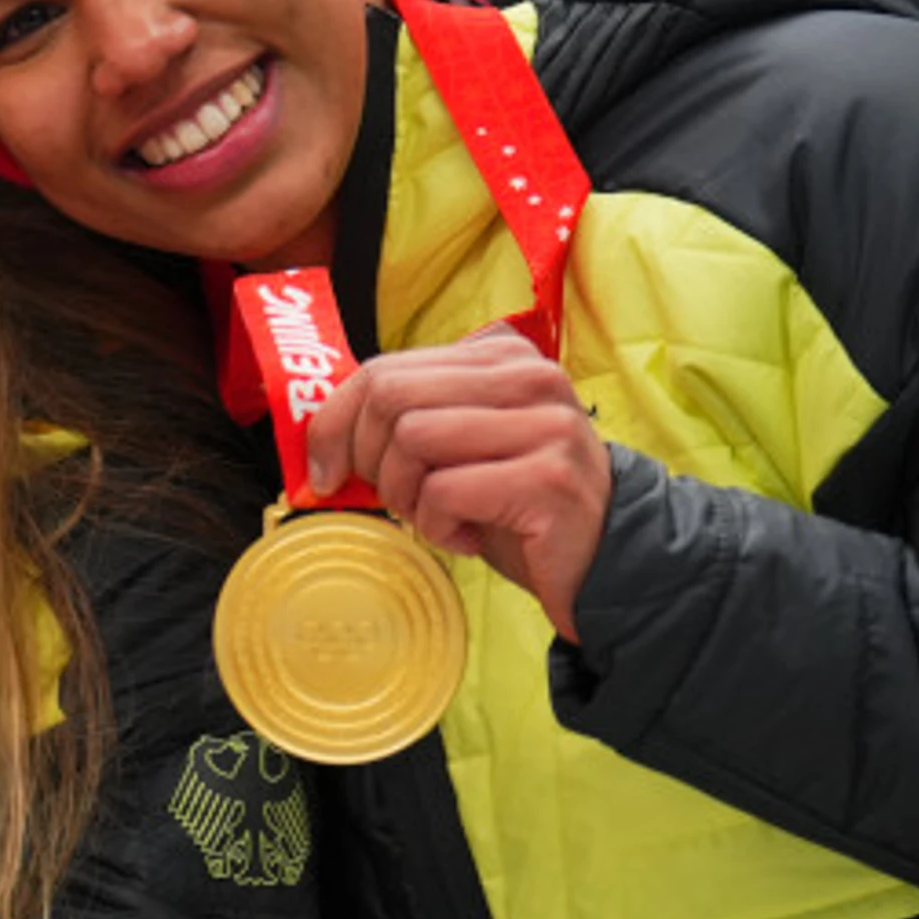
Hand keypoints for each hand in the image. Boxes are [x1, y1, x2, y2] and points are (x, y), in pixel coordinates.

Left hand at [302, 325, 611, 640]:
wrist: (597, 562)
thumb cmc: (511, 505)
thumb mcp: (455, 448)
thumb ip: (404, 420)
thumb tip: (320, 439)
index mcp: (501, 356)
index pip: (384, 368)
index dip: (336, 422)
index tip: (326, 470)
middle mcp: (530, 377)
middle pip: (391, 395)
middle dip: (368, 459)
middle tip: (396, 498)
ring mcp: (546, 424)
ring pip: (413, 437)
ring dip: (405, 495)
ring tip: (437, 517)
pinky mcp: (549, 477)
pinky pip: (445, 491)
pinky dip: (437, 526)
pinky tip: (467, 538)